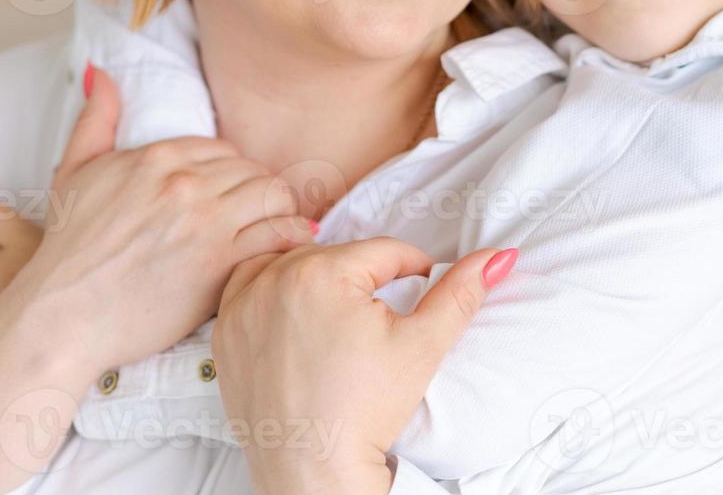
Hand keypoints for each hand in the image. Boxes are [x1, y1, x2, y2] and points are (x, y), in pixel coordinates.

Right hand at [0, 63, 318, 490]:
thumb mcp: (73, 172)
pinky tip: (289, 244)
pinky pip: (278, 235)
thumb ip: (96, 120)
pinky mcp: (220, 263)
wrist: (61, 315)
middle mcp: (184, 184)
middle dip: (258, 189)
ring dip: (279, 209)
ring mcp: (206, 223)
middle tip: (258, 212)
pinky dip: (290, 237)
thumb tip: (101, 73)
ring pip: (273, 195)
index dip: (232, 170)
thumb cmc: (67, 249)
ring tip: (276, 225)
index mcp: (155, 158)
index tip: (232, 191)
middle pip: (252, 169)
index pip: (222, 148)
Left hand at [212, 237, 517, 494]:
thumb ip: (461, 292)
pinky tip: (294, 317)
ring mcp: (242, 304)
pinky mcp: (224, 331)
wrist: (314, 471)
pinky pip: (249, 288)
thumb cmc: (367, 411)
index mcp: (324, 271)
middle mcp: (274, 278)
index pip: (385, 251)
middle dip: (363, 279)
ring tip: (340, 316)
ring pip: (292, 264)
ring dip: (316, 279)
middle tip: (379, 320)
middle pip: (337, 255)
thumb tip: (499, 255)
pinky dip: (271, 293)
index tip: (419, 294)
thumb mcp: (424, 345)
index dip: (413, 270)